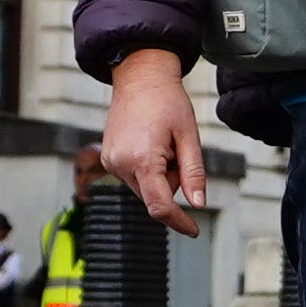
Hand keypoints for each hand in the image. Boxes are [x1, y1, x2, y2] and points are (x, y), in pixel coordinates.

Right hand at [98, 49, 208, 231]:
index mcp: (142, 160)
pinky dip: (147, 168)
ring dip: (159, 175)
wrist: (140, 76)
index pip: (160, 206)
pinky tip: (149, 142)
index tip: (192, 230)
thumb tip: (198, 204)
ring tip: (161, 142)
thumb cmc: (167, 101)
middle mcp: (120, 164)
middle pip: (154, 196)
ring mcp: (110, 162)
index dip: (178, 221)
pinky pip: (133, 176)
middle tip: (177, 149)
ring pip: (144, 188)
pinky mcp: (107, 158)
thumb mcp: (189, 136)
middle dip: (172, 181)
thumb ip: (194, 173)